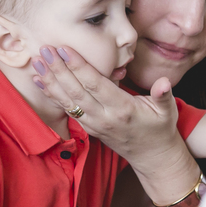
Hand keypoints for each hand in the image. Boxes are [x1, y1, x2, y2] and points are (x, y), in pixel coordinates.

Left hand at [31, 46, 183, 170]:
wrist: (152, 157)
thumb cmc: (160, 129)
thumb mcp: (168, 111)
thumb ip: (164, 94)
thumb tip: (164, 82)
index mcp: (123, 110)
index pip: (96, 85)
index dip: (79, 67)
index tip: (65, 49)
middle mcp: (104, 118)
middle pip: (76, 91)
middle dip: (59, 69)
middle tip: (45, 49)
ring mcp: (94, 125)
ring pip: (68, 101)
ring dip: (51, 81)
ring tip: (37, 62)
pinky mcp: (88, 128)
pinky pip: (67, 109)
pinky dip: (52, 95)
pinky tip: (40, 81)